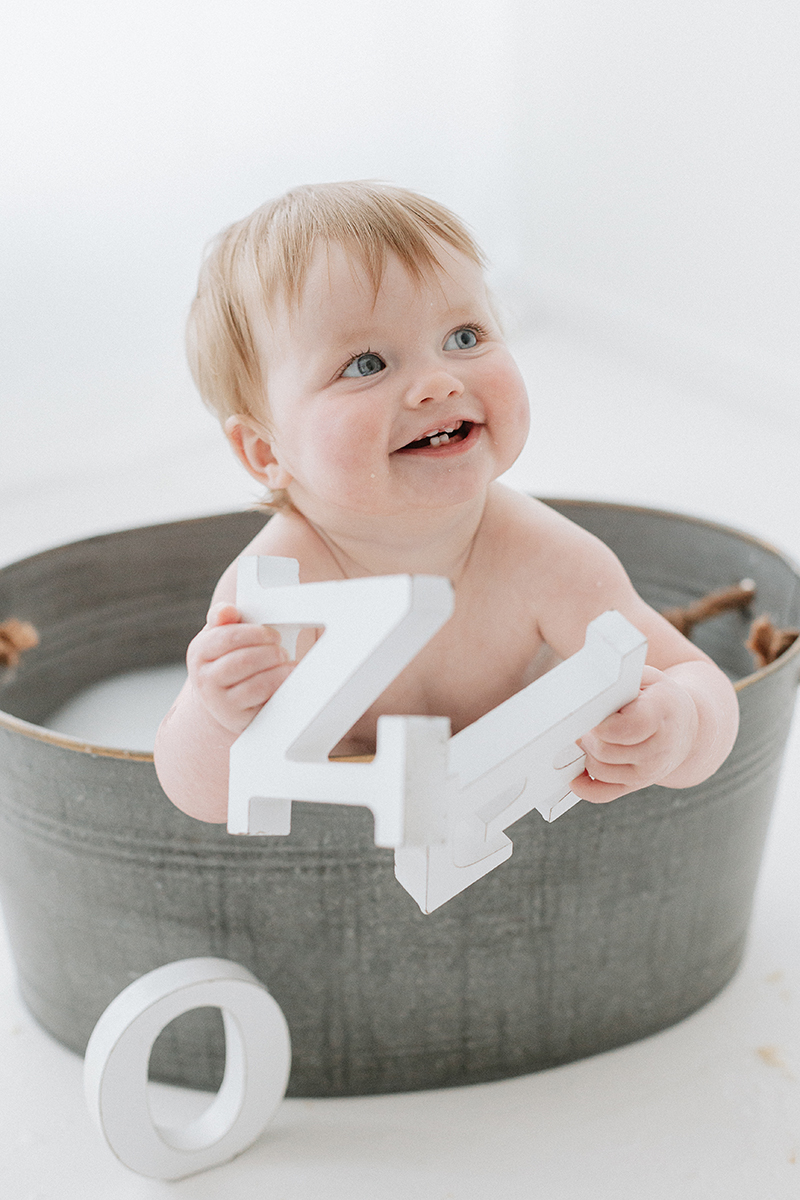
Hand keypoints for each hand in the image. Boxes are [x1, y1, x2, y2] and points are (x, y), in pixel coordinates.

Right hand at [185, 602, 294, 734]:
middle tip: (282, 650)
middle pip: (243, 661)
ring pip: (255, 684)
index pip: (227, 638)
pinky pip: (262, 701)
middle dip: (269, 653)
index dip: (256, 634)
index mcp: (199, 652)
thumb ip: (224, 618)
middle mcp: (204, 679)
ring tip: (286, 663)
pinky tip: (287, 677)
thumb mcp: (221, 635)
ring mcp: (219, 703)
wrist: (224, 697)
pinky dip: (279, 685)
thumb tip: (226, 611)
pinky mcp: (237, 718)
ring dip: (277, 671)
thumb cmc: (228, 657)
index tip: (272, 635)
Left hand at [570, 666, 699, 803]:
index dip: (601, 723)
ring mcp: (649, 772)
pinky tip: (574, 773)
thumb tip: (585, 694)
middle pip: (604, 750)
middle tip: (582, 722)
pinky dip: (583, 786)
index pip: (625, 728)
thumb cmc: (658, 697)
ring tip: (586, 736)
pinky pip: (602, 794)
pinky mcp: (636, 785)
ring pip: (599, 770)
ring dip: (584, 754)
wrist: (685, 726)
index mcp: (661, 715)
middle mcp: (658, 750)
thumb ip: (618, 682)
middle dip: (586, 735)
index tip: (591, 712)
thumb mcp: (646, 677)